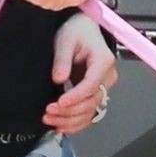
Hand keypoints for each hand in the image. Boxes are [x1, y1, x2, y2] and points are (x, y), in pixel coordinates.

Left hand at [45, 13, 116, 134]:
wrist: (82, 30)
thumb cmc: (76, 31)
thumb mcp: (65, 40)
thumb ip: (62, 59)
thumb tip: (58, 79)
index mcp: (103, 61)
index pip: (91, 85)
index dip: (75, 97)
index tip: (59, 103)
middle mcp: (107, 77)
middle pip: (91, 102)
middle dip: (69, 111)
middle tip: (47, 112)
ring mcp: (102, 87)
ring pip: (90, 112)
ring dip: (70, 120)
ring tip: (49, 119)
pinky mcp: (94, 94)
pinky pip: (88, 114)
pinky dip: (75, 123)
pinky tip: (59, 126)